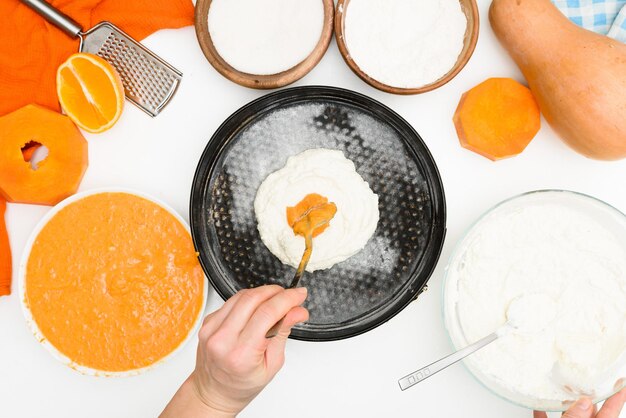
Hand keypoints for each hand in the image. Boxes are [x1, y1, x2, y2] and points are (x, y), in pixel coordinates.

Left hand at [161, 285, 308, 417]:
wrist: (214, 392)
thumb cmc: (242, 384)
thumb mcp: (272, 364)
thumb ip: (283, 333)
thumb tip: (296, 311)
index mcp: (241, 354)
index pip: (267, 314)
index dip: (287, 299)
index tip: (299, 295)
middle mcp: (223, 339)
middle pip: (254, 299)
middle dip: (277, 292)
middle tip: (291, 296)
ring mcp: (212, 328)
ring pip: (242, 296)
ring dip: (264, 293)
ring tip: (276, 300)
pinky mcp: (208, 321)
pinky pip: (232, 301)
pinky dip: (249, 300)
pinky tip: (257, 307)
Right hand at [533, 388, 625, 417]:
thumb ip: (576, 417)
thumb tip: (584, 401)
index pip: (610, 411)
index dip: (617, 395)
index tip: (622, 381)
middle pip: (589, 410)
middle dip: (585, 394)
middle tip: (582, 378)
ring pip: (569, 413)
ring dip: (564, 402)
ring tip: (560, 388)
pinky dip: (544, 412)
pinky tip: (538, 405)